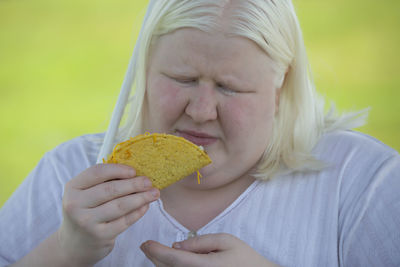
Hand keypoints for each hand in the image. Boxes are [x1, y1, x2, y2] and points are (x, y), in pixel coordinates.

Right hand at [58, 164, 159, 265]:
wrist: (75, 244)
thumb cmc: (86, 211)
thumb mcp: (85, 194)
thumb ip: (104, 182)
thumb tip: (135, 173)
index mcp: (72, 188)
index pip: (97, 172)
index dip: (118, 169)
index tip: (134, 171)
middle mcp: (75, 204)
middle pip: (110, 189)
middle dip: (133, 184)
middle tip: (149, 182)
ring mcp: (87, 221)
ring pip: (120, 205)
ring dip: (140, 198)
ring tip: (154, 193)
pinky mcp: (100, 236)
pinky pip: (124, 221)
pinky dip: (137, 212)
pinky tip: (146, 206)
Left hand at [140, 233, 279, 266]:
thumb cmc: (244, 258)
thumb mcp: (226, 241)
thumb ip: (200, 242)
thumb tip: (177, 245)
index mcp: (204, 266)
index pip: (173, 258)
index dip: (156, 250)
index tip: (146, 242)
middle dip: (154, 257)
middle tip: (146, 246)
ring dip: (160, 264)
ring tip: (153, 253)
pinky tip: (168, 263)